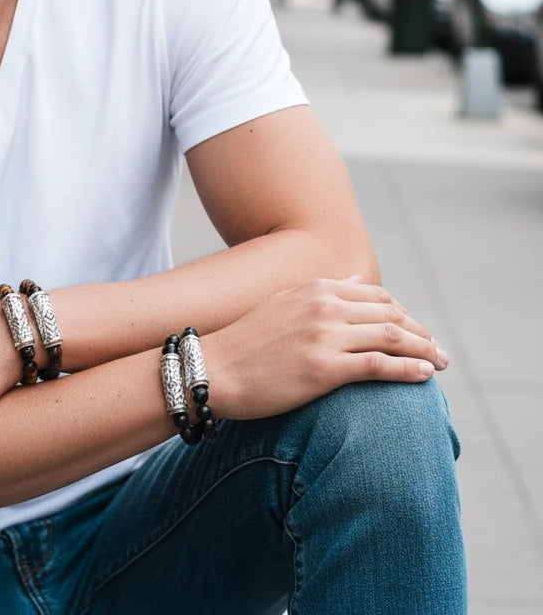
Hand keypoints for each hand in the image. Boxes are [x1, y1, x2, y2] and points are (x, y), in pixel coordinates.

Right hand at [204, 277, 447, 420]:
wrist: (214, 370)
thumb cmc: (245, 342)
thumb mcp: (283, 303)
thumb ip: (322, 292)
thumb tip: (356, 280)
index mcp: (315, 288)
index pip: (376, 295)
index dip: (403, 314)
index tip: (416, 332)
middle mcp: (324, 306)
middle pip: (391, 315)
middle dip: (421, 333)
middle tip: (439, 351)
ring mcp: (325, 336)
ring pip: (392, 337)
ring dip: (425, 351)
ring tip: (441, 364)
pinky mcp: (325, 368)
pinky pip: (380, 366)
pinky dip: (409, 369)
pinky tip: (425, 376)